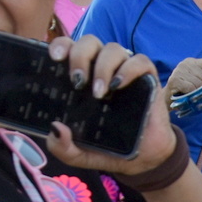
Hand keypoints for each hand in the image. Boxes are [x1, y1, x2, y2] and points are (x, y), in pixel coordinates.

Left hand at [41, 33, 176, 177]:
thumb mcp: (79, 154)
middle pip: (90, 42)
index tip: (54, 58)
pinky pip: (140, 61)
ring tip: (99, 93)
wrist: (143, 159)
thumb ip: (62, 148)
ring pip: (113, 49)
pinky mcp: (147, 78)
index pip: (69, 48)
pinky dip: (129, 69)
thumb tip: (55, 128)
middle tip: (77, 81)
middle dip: (80, 56)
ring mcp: (125, 71)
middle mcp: (102, 69)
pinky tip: (120, 85)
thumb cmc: (109, 148)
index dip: (60, 45)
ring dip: (103, 67)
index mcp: (82, 77)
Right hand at [165, 56, 201, 96]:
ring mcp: (178, 70)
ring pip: (198, 83)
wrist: (167, 100)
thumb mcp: (198, 83)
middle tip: (201, 95)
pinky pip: (190, 88)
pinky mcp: (174, 80)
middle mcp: (185, 63)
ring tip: (192, 96)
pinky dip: (192, 94)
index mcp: (193, 61)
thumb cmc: (186, 92)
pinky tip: (187, 96)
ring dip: (198, 93)